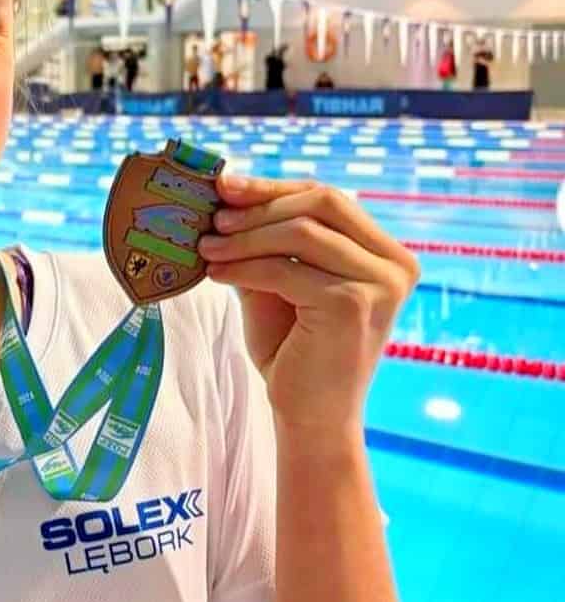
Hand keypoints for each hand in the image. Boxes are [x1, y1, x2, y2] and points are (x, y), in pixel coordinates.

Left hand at [198, 176, 419, 432]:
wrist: (310, 417)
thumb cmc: (294, 351)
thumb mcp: (280, 284)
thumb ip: (266, 242)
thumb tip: (227, 193)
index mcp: (386, 254)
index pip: (329, 198)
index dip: (275, 186)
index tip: (227, 184)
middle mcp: (395, 264)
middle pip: (323, 202)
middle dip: (261, 203)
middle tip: (214, 215)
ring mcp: (380, 284)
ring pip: (301, 232)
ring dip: (245, 236)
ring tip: (206, 247)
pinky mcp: (352, 304)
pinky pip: (284, 269)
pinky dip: (243, 266)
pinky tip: (215, 273)